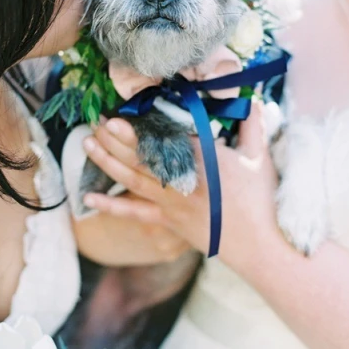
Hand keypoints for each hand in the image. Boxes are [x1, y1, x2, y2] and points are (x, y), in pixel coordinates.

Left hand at [82, 101, 281, 274]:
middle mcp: (181, 181)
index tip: (117, 115)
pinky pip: (135, 214)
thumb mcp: (259, 159)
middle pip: (141, 157)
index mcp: (203, 161)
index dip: (138, 128)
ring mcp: (172, 203)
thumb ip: (253, 127)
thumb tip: (255, 101)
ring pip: (133, 180)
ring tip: (87, 144)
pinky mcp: (169, 222)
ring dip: (107, 162)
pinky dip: (111, 206)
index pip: (163, 140)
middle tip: (95, 121)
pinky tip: (88, 198)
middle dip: (115, 139)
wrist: (260, 247)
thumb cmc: (261, 202)